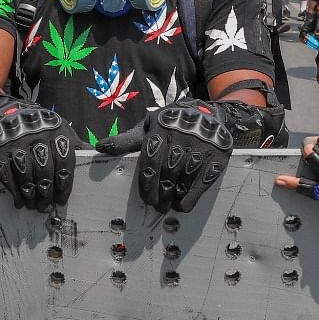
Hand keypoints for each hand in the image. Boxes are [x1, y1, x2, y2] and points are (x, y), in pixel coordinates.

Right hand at [0, 105, 78, 211]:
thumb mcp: (60, 128)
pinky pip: (7, 175)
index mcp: (56, 132)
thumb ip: (75, 143)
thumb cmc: (40, 126)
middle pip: (44, 171)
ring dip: (30, 194)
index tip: (61, 200)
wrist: (7, 112)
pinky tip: (19, 201)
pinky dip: (13, 191)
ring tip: (33, 205)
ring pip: (25, 175)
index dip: (64, 184)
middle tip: (46, 206)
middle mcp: (36, 137)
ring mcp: (16, 144)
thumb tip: (96, 154)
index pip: (64, 162)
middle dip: (47, 192)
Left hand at [96, 99, 237, 213]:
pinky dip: (193, 196)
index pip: (151, 161)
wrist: (207, 112)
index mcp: (161, 129)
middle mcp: (181, 136)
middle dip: (161, 194)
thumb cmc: (170, 123)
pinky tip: (185, 204)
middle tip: (157, 206)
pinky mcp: (218, 154)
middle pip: (168, 173)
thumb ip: (126, 140)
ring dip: (176, 197)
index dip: (147, 184)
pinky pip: (204, 180)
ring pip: (185, 178)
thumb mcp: (148, 126)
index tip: (147, 199)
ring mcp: (201, 145)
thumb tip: (100, 147)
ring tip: (170, 206)